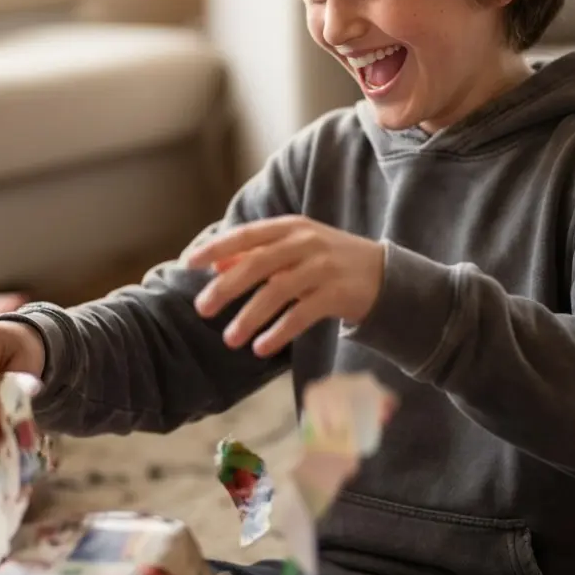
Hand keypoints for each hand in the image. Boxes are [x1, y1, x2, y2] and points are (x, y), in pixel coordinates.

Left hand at [185, 216, 384, 356]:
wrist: (385, 275)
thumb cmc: (329, 260)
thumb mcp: (295, 248)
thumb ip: (257, 252)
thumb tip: (214, 263)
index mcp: (291, 226)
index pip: (246, 235)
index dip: (216, 248)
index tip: (189, 263)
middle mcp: (306, 242)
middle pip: (258, 263)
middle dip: (226, 287)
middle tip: (201, 309)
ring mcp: (323, 267)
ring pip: (277, 290)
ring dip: (250, 316)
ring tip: (229, 339)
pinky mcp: (338, 293)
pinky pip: (301, 314)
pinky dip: (278, 332)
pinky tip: (261, 348)